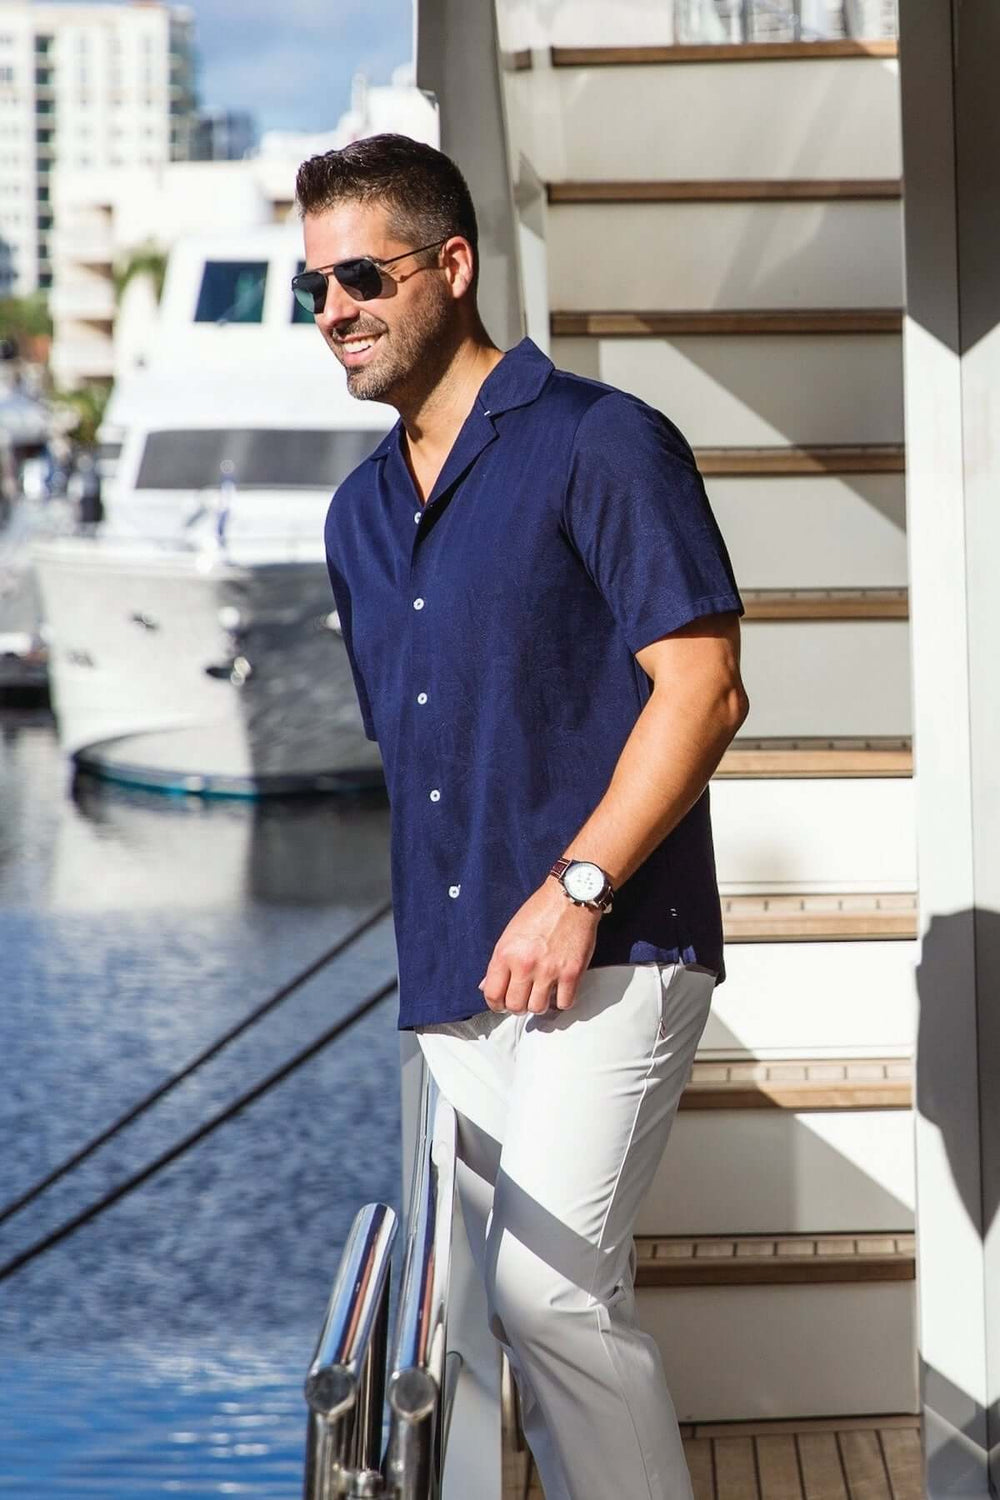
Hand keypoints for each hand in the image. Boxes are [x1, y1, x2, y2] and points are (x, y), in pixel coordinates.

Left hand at [478, 880, 600, 1013]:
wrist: (570, 897)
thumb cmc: (541, 911)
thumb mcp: (510, 933)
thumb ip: (498, 962)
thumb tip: (487, 985)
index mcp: (506, 954)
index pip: (493, 994)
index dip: (496, 1005)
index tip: (502, 1004)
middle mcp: (525, 964)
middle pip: (515, 1006)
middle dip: (517, 1006)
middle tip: (522, 999)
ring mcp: (549, 970)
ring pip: (538, 1008)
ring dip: (539, 1005)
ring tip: (541, 994)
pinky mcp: (572, 973)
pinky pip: (564, 1003)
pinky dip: (561, 1002)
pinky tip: (559, 991)